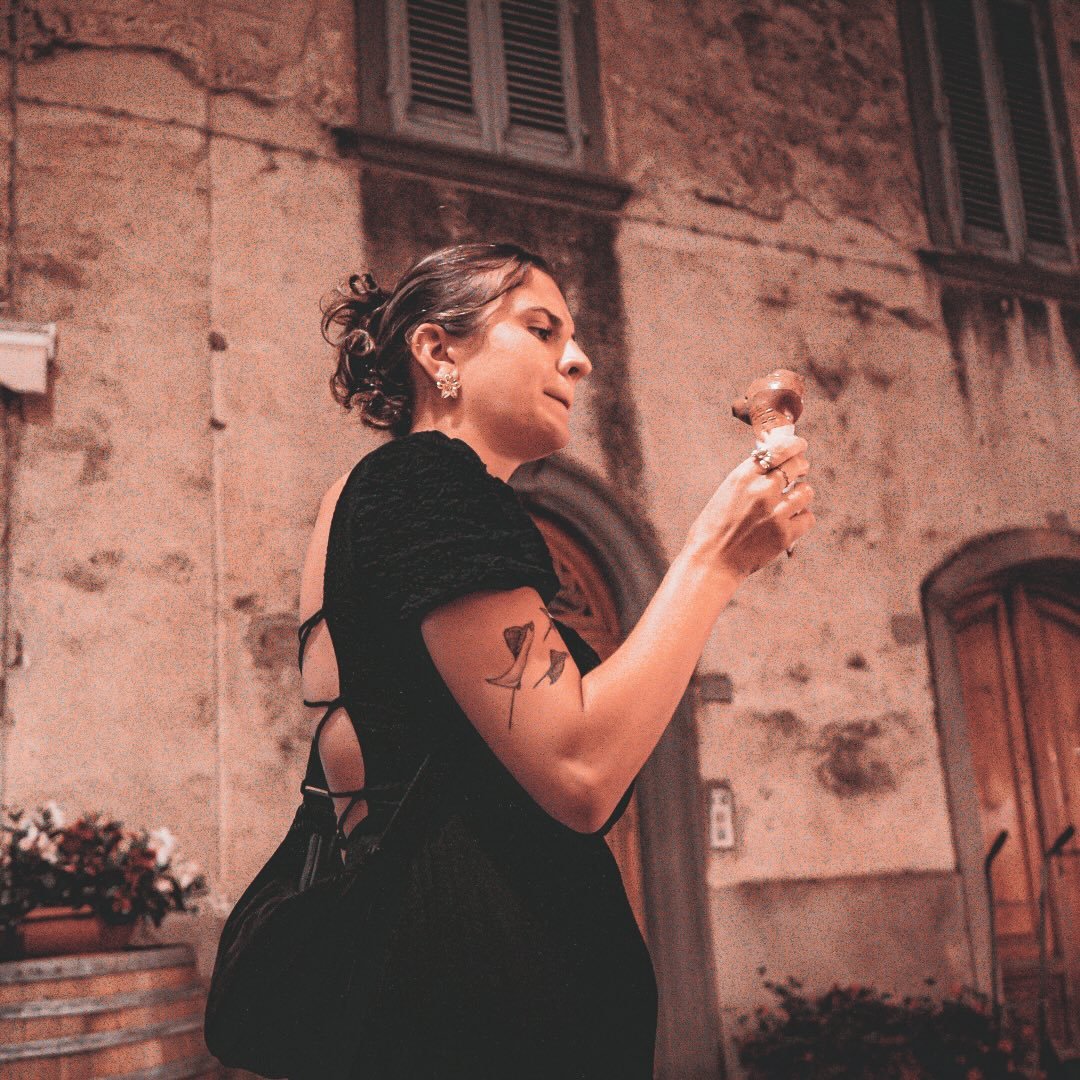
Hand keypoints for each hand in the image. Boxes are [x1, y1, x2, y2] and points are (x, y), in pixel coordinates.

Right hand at [687, 429, 814, 579]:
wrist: (711, 562)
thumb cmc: (713, 529)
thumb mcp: (725, 494)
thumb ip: (749, 479)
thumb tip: (773, 468)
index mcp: (742, 477)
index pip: (777, 449)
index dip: (794, 446)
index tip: (800, 446)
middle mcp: (761, 490)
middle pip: (797, 465)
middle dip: (802, 466)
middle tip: (801, 471)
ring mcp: (775, 513)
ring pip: (806, 491)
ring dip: (801, 494)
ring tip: (793, 501)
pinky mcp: (785, 534)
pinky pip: (808, 517)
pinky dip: (802, 519)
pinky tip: (791, 522)